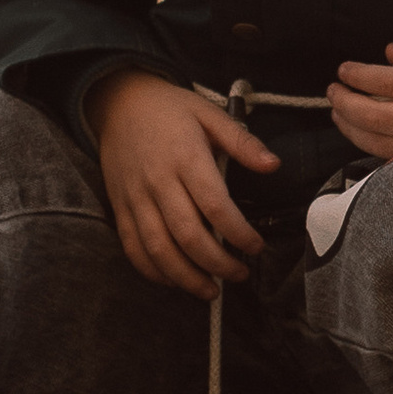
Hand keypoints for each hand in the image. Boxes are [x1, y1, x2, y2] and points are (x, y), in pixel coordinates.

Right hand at [86, 70, 276, 296]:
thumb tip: (274, 165)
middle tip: (239, 274)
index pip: (215, 206)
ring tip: (211, 290)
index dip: (238, 233)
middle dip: (217, 263)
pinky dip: (153, 271)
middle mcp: (159, 181)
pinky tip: (175, 281)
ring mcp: (136, 198)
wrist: (118, 102)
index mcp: (185, 157)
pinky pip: (133, 248)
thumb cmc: (170, 110)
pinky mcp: (120, 207)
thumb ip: (242, 142)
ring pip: (159, 249)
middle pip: (188, 235)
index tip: (256, 246)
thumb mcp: (210, 114)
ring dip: (186, 277)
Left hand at [328, 43, 392, 160]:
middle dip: (348, 104)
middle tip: (332, 92)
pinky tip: (361, 137)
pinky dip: (372, 150)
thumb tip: (387, 52)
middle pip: (380, 117)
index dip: (361, 77)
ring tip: (339, 114)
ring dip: (352, 129)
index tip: (342, 70)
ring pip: (382, 144)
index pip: (392, 83)